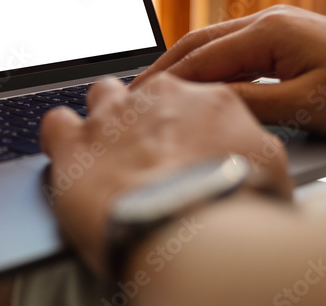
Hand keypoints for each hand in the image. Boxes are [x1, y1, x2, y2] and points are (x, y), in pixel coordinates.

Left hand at [39, 75, 291, 277]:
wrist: (190, 231)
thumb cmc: (233, 207)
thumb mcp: (270, 172)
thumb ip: (251, 151)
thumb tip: (250, 158)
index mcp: (209, 99)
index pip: (191, 99)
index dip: (184, 127)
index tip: (183, 150)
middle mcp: (158, 97)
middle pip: (144, 95)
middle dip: (143, 119)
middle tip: (149, 155)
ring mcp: (113, 116)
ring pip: (99, 95)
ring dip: (102, 119)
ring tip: (108, 153)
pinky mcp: (74, 143)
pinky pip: (56, 123)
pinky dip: (60, 138)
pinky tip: (70, 158)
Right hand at [133, 5, 325, 135]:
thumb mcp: (306, 106)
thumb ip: (247, 102)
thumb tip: (200, 104)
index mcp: (268, 31)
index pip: (198, 58)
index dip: (163, 82)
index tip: (134, 102)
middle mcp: (269, 21)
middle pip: (198, 43)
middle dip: (163, 69)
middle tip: (131, 96)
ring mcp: (281, 28)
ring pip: (216, 44)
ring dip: (185, 67)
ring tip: (157, 93)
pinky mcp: (293, 41)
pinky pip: (238, 51)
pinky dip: (211, 67)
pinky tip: (203, 86)